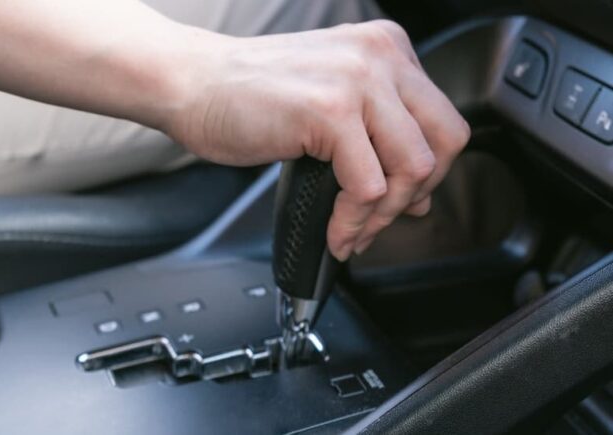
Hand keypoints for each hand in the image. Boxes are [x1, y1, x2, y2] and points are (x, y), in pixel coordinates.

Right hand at [164, 20, 470, 260]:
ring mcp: (358, 79)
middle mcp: (380, 56)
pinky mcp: (330, 110)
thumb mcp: (328, 106)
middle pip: (446, 141)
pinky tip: (334, 231)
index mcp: (385, 49)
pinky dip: (354, 221)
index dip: (427, 174)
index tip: (399, 203)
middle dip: (418, 194)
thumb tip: (413, 193)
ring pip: (414, 167)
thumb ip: (376, 139)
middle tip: (381, 220)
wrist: (190, 83)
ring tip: (352, 232)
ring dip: (385, 215)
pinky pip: (368, 186)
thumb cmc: (245, 96)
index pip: (442, 120)